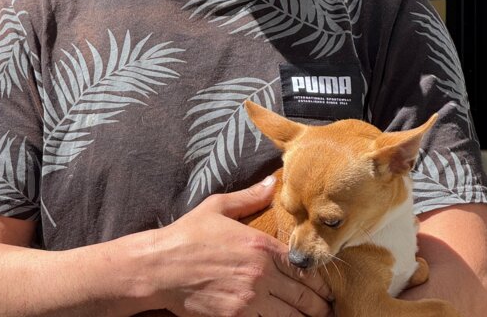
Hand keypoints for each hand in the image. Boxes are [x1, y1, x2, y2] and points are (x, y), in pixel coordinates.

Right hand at [152, 177, 332, 315]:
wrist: (159, 266)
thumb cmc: (188, 235)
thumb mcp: (219, 207)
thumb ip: (250, 197)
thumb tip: (272, 182)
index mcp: (261, 246)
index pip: (303, 267)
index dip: (320, 282)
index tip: (327, 290)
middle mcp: (261, 274)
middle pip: (304, 297)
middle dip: (320, 306)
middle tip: (327, 310)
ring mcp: (249, 300)